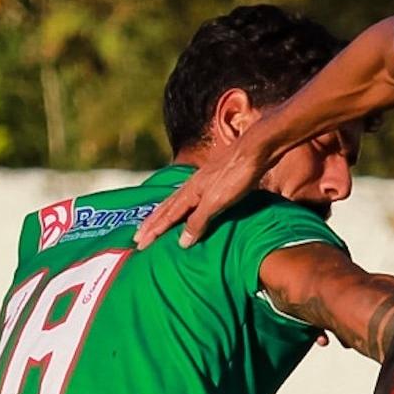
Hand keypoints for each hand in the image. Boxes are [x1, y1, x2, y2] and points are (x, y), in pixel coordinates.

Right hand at [134, 136, 270, 248]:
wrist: (256, 150)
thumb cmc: (237, 176)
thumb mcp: (216, 202)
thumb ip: (198, 220)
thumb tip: (181, 242)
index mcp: (189, 193)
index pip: (166, 216)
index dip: (153, 231)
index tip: (139, 244)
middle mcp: (191, 187)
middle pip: (166, 208)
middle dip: (152, 224)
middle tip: (137, 237)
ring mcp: (202, 182)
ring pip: (176, 202)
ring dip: (163, 215)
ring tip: (153, 223)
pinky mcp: (215, 180)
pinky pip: (189, 198)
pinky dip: (180, 207)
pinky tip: (186, 207)